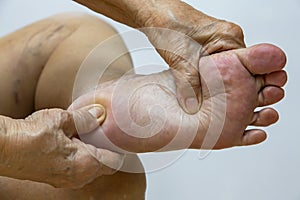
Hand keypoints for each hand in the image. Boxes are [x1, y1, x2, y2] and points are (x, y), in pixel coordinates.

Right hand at [0, 105, 123, 188]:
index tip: (118, 134)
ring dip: (93, 152)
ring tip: (85, 134)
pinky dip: (81, 156)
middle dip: (106, 148)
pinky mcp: (57, 177)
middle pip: (105, 165)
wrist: (4, 148)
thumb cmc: (30, 137)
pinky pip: (78, 168)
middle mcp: (79, 176)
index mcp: (86, 164)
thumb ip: (86, 118)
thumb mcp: (63, 120)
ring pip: (91, 167)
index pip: (115, 161)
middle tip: (101, 130)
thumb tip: (100, 114)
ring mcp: (67, 180)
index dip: (119, 146)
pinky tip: (72, 141)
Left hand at [135, 0, 244, 113]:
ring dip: (214, 88)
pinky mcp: (205, 51)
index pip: (246, 70)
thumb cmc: (168, 24)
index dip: (239, 90)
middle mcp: (226, 41)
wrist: (153, 14)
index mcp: (229, 37)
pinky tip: (200, 93)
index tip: (231, 105)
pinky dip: (206, 82)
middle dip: (226, 91)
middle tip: (218, 108)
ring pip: (221, 74)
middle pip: (236, 74)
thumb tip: (194, 108)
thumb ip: (189, 86)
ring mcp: (217, 46)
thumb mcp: (181, 58)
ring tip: (209, 103)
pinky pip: (211, 71)